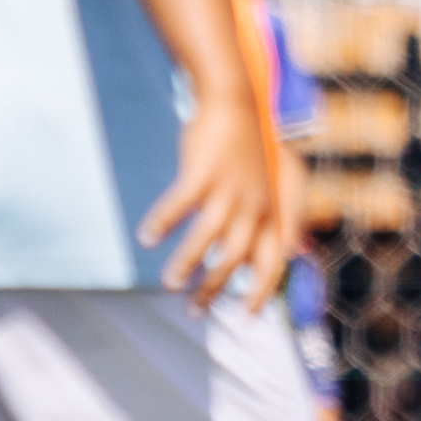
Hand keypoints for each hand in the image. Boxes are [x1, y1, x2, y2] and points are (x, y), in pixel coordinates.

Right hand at [138, 92, 283, 312]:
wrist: (234, 103)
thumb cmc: (243, 152)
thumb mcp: (260, 189)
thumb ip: (255, 223)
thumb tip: (246, 257)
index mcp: (269, 213)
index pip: (272, 263)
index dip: (261, 292)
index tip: (247, 317)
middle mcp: (253, 205)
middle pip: (236, 259)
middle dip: (215, 289)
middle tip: (194, 311)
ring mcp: (229, 189)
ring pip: (208, 238)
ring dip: (188, 264)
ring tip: (171, 285)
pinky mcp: (204, 171)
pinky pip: (181, 204)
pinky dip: (164, 221)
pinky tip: (148, 238)